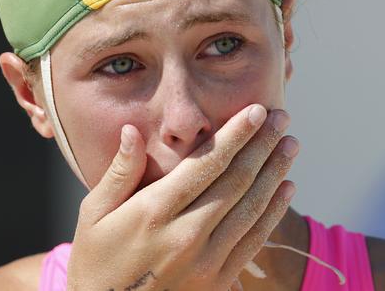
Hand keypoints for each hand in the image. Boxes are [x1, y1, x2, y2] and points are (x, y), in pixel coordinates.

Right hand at [67, 104, 297, 290]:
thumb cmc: (97, 262)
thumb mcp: (93, 215)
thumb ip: (118, 173)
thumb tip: (132, 131)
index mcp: (153, 212)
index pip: (206, 164)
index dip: (236, 134)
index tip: (257, 111)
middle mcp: (185, 234)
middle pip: (236, 181)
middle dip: (263, 145)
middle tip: (282, 119)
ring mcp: (206, 261)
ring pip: (252, 207)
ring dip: (275, 173)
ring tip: (291, 146)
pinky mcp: (219, 281)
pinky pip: (254, 240)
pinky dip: (274, 212)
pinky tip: (287, 188)